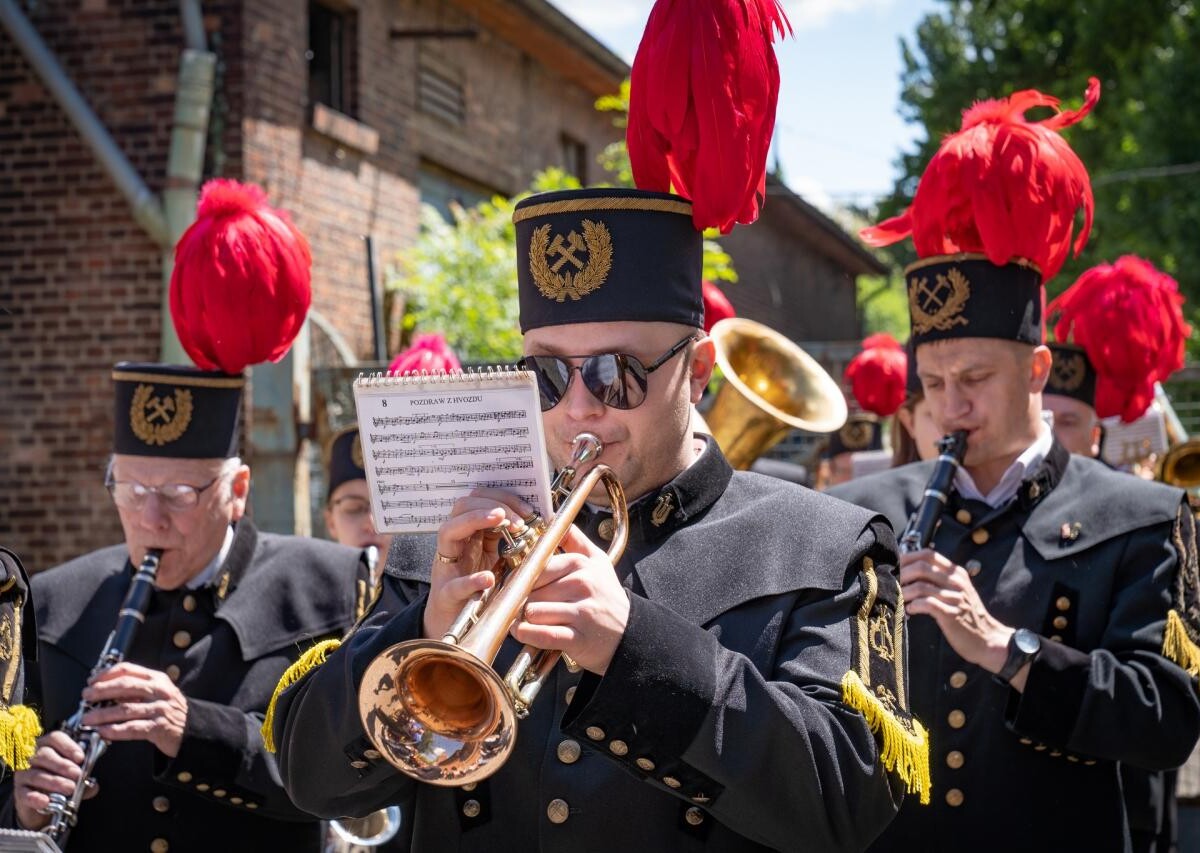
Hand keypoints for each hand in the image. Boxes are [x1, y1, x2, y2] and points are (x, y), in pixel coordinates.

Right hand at [13, 729, 95, 830]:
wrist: (44, 801)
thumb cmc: (60, 779)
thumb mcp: (74, 776)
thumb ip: (83, 778)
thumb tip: (93, 786)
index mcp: (48, 745)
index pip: (55, 738)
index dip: (68, 747)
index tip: (81, 758)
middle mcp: (33, 756)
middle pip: (44, 755)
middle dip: (62, 765)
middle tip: (77, 774)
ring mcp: (24, 773)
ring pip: (36, 774)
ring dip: (54, 781)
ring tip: (69, 788)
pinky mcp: (19, 791)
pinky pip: (25, 793)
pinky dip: (35, 798)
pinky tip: (46, 801)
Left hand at [80, 662, 188, 756]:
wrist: (192, 729)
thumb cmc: (169, 710)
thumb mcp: (158, 692)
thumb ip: (136, 689)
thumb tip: (104, 690)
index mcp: (157, 678)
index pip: (128, 669)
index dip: (106, 674)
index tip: (92, 681)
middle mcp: (159, 691)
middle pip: (125, 686)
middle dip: (101, 691)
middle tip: (86, 697)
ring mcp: (160, 709)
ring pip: (125, 709)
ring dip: (102, 714)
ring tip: (87, 719)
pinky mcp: (159, 728)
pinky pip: (132, 728)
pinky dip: (114, 730)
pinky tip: (102, 732)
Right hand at [424, 488, 533, 640]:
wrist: (456, 625)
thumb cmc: (478, 590)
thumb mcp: (496, 558)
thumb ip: (507, 540)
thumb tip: (536, 521)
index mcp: (468, 535)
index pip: (478, 500)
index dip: (503, 498)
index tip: (528, 508)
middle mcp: (454, 545)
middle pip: (461, 507)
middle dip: (491, 505)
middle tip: (518, 518)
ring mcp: (446, 568)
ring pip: (448, 532)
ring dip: (475, 521)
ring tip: (502, 522)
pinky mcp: (445, 595)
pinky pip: (454, 584)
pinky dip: (471, 580)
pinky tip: (488, 578)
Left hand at [513, 524, 628, 674]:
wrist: (631, 632)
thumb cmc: (607, 596)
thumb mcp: (598, 562)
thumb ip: (576, 540)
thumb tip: (555, 520)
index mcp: (582, 565)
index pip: (538, 568)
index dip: (520, 577)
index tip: (515, 584)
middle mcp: (583, 586)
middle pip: (532, 591)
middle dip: (520, 600)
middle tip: (517, 605)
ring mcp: (582, 613)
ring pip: (533, 612)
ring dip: (521, 618)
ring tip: (522, 619)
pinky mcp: (579, 638)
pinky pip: (543, 635)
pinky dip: (527, 634)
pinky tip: (522, 631)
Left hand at [900, 549, 1023, 687]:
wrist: (988, 639)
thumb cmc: (966, 615)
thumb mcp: (956, 591)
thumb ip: (938, 579)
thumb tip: (908, 571)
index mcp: (956, 573)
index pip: (928, 554)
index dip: (908, 557)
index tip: (895, 565)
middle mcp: (956, 582)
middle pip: (921, 567)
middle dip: (902, 574)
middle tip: (892, 584)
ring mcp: (955, 598)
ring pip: (921, 586)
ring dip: (904, 592)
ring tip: (898, 599)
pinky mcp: (952, 615)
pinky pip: (927, 604)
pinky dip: (914, 606)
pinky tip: (909, 611)